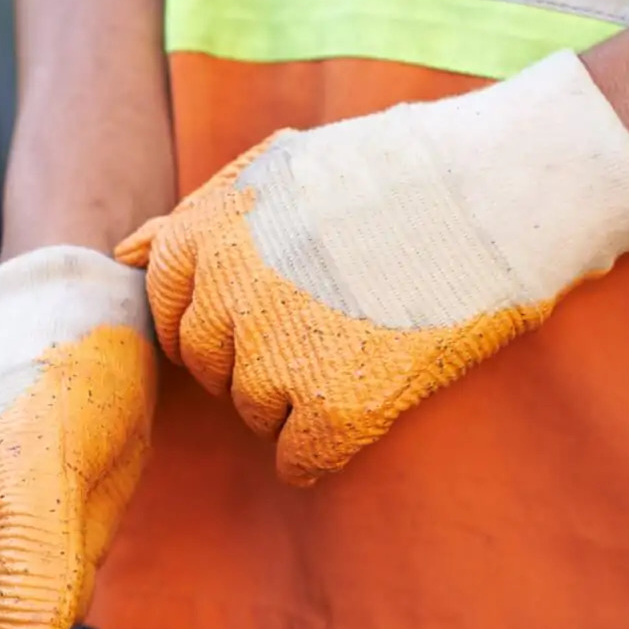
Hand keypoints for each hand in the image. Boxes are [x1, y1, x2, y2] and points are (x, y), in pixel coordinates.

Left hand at [118, 50, 628, 484]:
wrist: (505, 188)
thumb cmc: (399, 171)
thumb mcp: (278, 168)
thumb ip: (195, 216)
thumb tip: (123, 251)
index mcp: (203, 237)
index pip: (171, 311)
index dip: (221, 318)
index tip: (268, 311)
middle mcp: (225, 298)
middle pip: (210, 367)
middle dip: (252, 359)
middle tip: (323, 332)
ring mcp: (277, 357)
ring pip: (254, 413)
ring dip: (294, 400)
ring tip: (360, 351)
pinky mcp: (337, 409)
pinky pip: (299, 461)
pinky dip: (324, 450)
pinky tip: (365, 408)